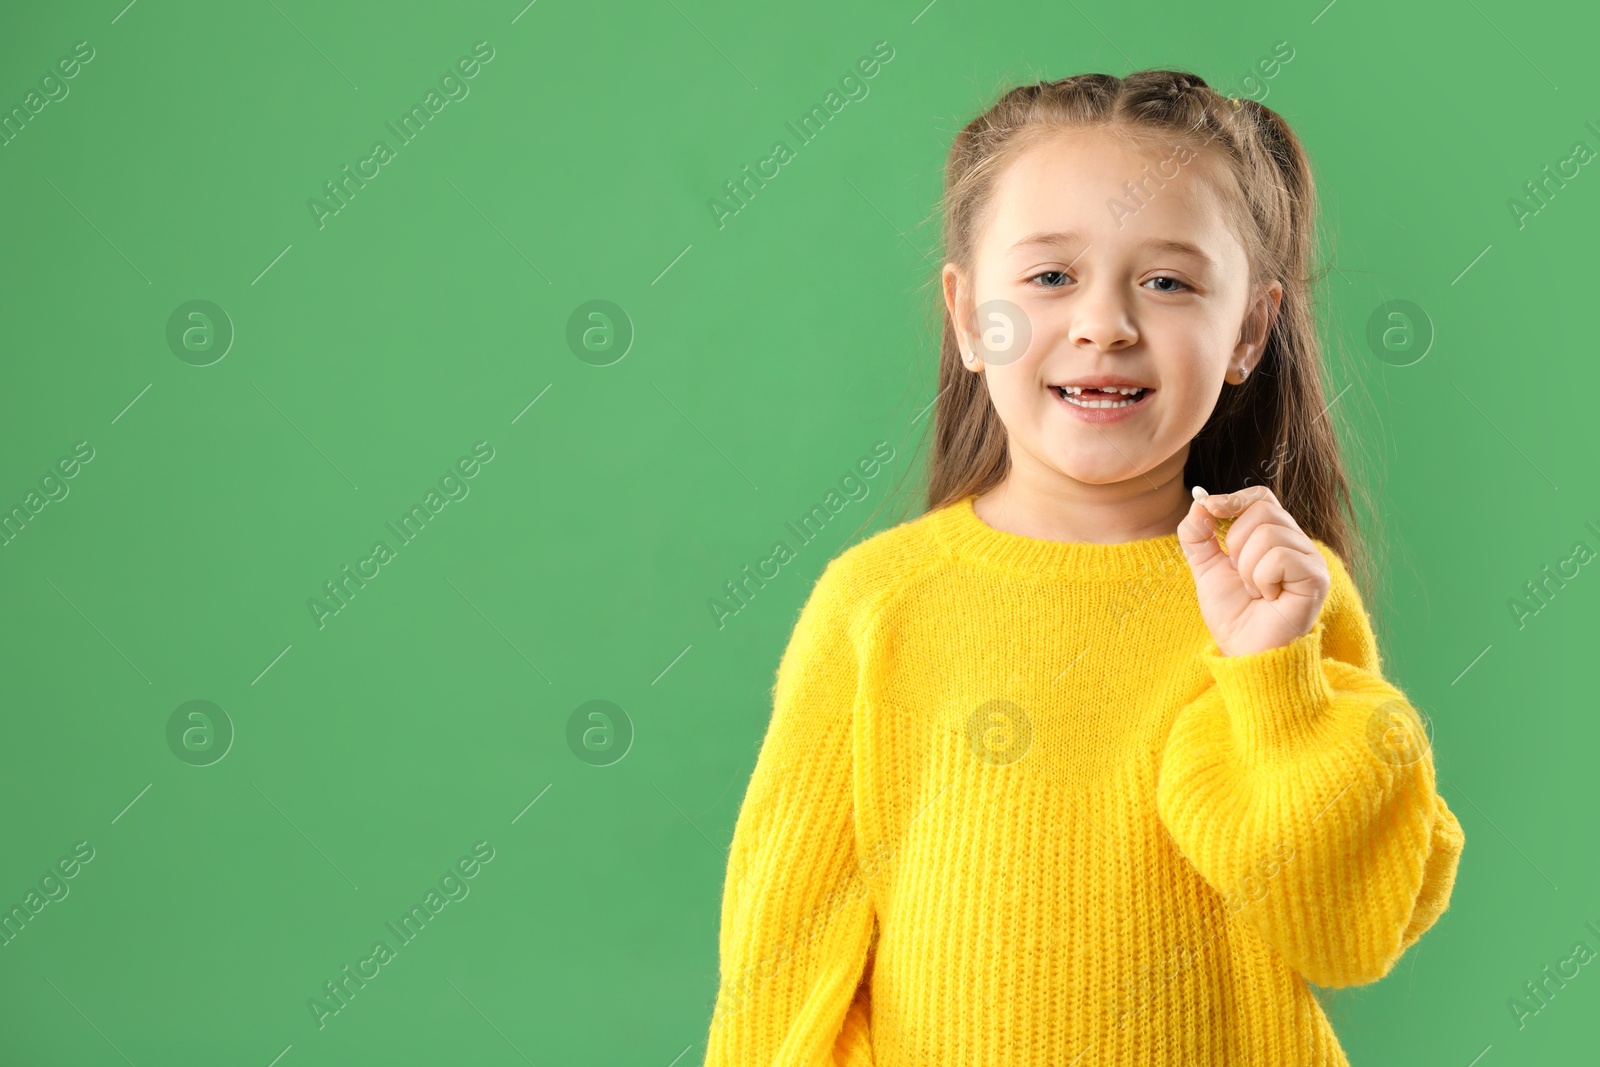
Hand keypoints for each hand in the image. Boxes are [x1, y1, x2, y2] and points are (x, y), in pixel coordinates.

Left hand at [1177, 485, 1330, 657]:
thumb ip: (1198, 536)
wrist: (1245, 651)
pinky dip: (1261, 579)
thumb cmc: (1233, 614)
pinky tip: (1269, 598)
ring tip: (1255, 591)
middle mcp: (1297, 543)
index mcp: (1274, 537)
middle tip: (1241, 576)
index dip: (1233, 499)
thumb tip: (1199, 502)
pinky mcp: (1316, 577)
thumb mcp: (1206, 569)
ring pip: (1268, 533)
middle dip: (1235, 544)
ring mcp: (1310, 559)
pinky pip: (1278, 556)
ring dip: (1247, 568)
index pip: (1260, 497)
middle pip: (1262, 510)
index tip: (1210, 508)